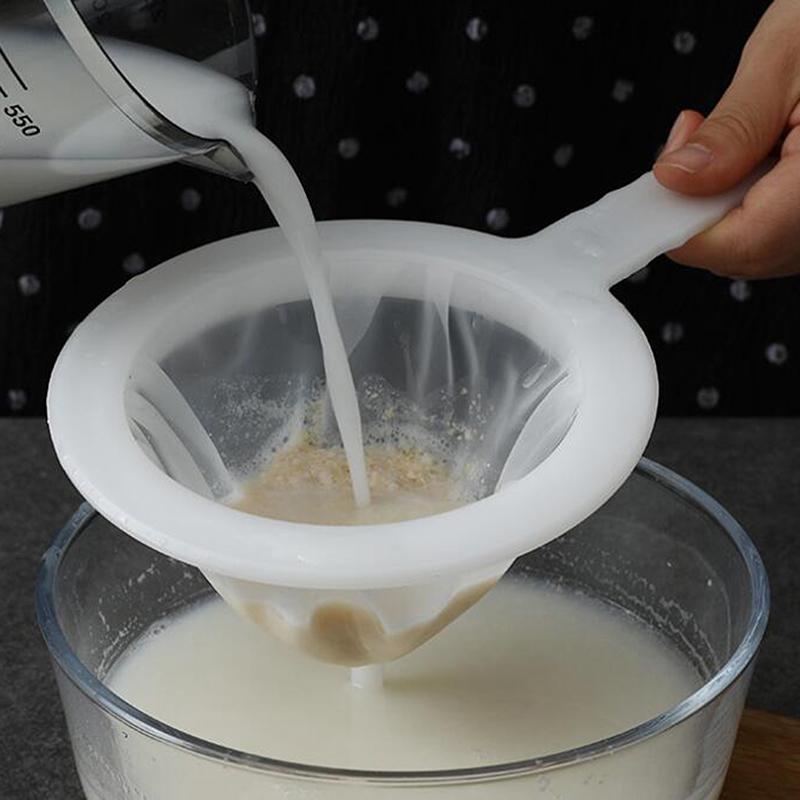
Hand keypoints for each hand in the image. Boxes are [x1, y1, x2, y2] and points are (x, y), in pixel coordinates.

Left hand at [653, 0, 799, 277]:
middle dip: (700, 211)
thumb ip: (731, 130)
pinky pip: (785, 232)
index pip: (745, 242)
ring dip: (725, 207)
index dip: (687, 229)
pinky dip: (753, 203)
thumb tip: (676, 179)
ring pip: (765, 246)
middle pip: (751, 251)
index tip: (658, 192)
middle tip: (691, 146)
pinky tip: (756, 159)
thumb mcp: (786, 57)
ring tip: (732, 142)